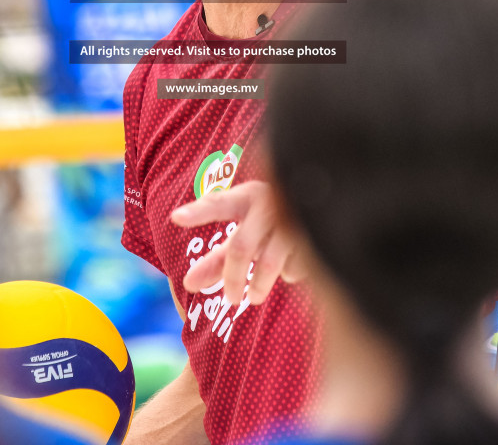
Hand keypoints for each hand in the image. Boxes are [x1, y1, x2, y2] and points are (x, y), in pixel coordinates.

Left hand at [171, 180, 304, 307]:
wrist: (322, 202)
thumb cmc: (268, 223)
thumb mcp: (243, 231)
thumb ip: (217, 258)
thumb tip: (188, 286)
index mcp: (246, 197)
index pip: (218, 203)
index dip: (199, 211)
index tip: (175, 217)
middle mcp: (268, 203)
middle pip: (241, 247)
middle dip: (232, 277)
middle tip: (230, 299)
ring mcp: (292, 218)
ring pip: (270, 262)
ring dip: (259, 284)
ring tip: (252, 298)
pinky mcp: (315, 235)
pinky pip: (297, 266)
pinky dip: (290, 273)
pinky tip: (290, 269)